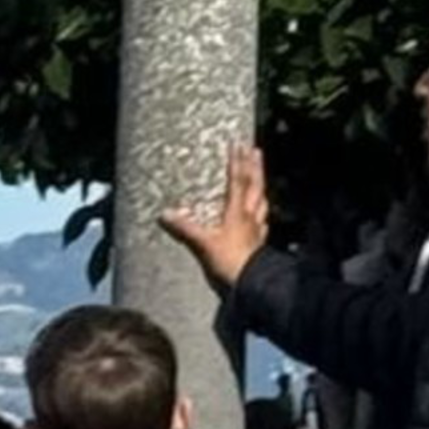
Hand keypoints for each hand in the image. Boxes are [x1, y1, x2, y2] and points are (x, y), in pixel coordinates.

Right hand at [159, 138, 270, 291]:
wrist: (252, 284)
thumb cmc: (229, 262)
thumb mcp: (204, 244)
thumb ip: (185, 228)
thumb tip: (166, 214)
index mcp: (237, 212)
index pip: (237, 180)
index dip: (237, 161)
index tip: (238, 144)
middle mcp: (250, 216)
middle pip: (254, 186)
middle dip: (255, 167)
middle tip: (256, 149)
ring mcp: (257, 229)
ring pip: (261, 201)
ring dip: (261, 186)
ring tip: (261, 177)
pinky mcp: (260, 243)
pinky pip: (263, 222)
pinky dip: (263, 214)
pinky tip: (262, 217)